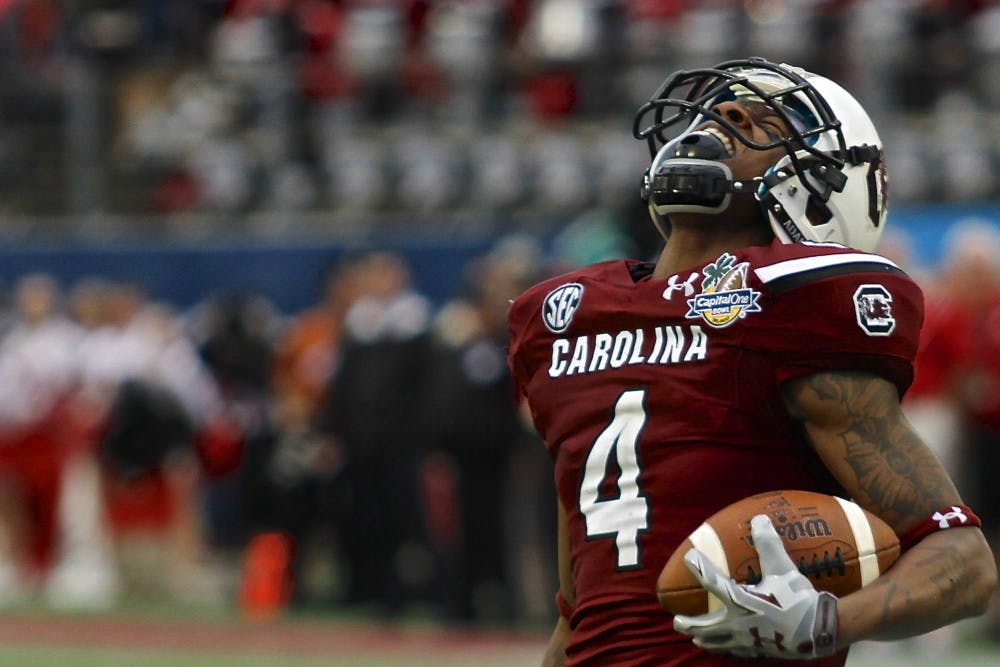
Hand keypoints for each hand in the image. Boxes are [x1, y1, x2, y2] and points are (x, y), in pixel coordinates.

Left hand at [673, 514, 838, 658]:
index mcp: (740, 601)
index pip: (711, 581)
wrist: (819, 632)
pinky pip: (736, 651)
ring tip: (695, 639)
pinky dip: (726, 648)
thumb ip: (768, 544)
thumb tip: (759, 519)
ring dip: (704, 639)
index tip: (689, 556)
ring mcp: (747, 640)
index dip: (699, 567)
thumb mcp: (783, 568)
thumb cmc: (799, 599)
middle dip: (689, 623)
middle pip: (705, 626)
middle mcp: (738, 623)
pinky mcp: (758, 650)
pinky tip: (726, 648)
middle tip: (676, 619)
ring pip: (718, 643)